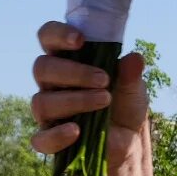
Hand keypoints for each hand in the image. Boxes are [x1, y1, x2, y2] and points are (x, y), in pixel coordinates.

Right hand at [29, 23, 150, 170]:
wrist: (129, 142)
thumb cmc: (124, 105)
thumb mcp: (133, 88)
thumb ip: (130, 73)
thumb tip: (134, 58)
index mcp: (66, 61)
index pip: (48, 38)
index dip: (57, 34)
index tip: (80, 39)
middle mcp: (51, 84)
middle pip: (42, 68)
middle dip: (74, 72)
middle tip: (104, 79)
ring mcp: (48, 112)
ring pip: (42, 101)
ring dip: (75, 100)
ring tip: (105, 101)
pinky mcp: (49, 139)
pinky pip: (41, 139)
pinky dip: (57, 135)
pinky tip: (77, 131)